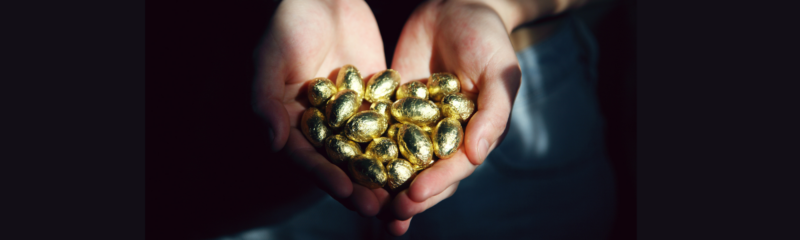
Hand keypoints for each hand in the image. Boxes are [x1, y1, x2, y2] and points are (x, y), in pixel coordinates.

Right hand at [253, 0, 389, 216]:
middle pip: (342, 163)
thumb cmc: (289, 24)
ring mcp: (352, 114)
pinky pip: (391, 124)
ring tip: (403, 195)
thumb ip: (267, 101)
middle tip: (381, 206)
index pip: (309, 158)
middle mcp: (324, 125)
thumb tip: (274, 144)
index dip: (327, 177)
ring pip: (370, 150)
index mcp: (294, 122)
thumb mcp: (271, 59)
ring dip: (385, 174)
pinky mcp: (377, 99)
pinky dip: (405, 142)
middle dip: (360, 186)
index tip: (347, 193)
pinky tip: (424, 159)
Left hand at [382, 0, 525, 234]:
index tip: (415, 195)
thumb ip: (493, 113)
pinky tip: (345, 164)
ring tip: (366, 206)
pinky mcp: (393, 107)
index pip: (455, 167)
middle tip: (387, 214)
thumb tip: (478, 155)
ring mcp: (417, 123)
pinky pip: (378, 131)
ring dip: (384, 185)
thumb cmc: (488, 39)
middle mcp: (445, 136)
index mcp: (474, 136)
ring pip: (400, 161)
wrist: (457, 6)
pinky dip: (364, 150)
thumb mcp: (500, 72)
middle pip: (426, 173)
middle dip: (408, 196)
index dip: (437, 184)